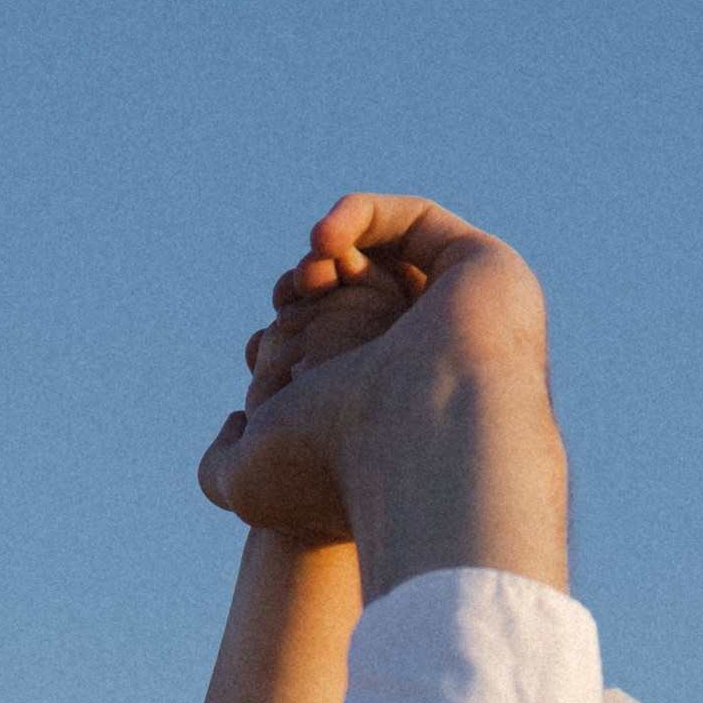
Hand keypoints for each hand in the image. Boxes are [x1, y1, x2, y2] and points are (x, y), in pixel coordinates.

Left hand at [197, 195, 567, 595]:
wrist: (403, 447)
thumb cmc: (328, 469)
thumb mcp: (245, 487)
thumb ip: (220, 465)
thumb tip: (239, 423)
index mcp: (381, 418)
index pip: (328, 354)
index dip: (283, 336)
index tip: (258, 350)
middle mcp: (426, 371)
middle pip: (351, 304)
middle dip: (302, 297)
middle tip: (285, 304)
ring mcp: (459, 319)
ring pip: (381, 265)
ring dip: (327, 259)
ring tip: (304, 281)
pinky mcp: (482, 268)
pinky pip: (414, 220)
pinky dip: (359, 216)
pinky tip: (322, 243)